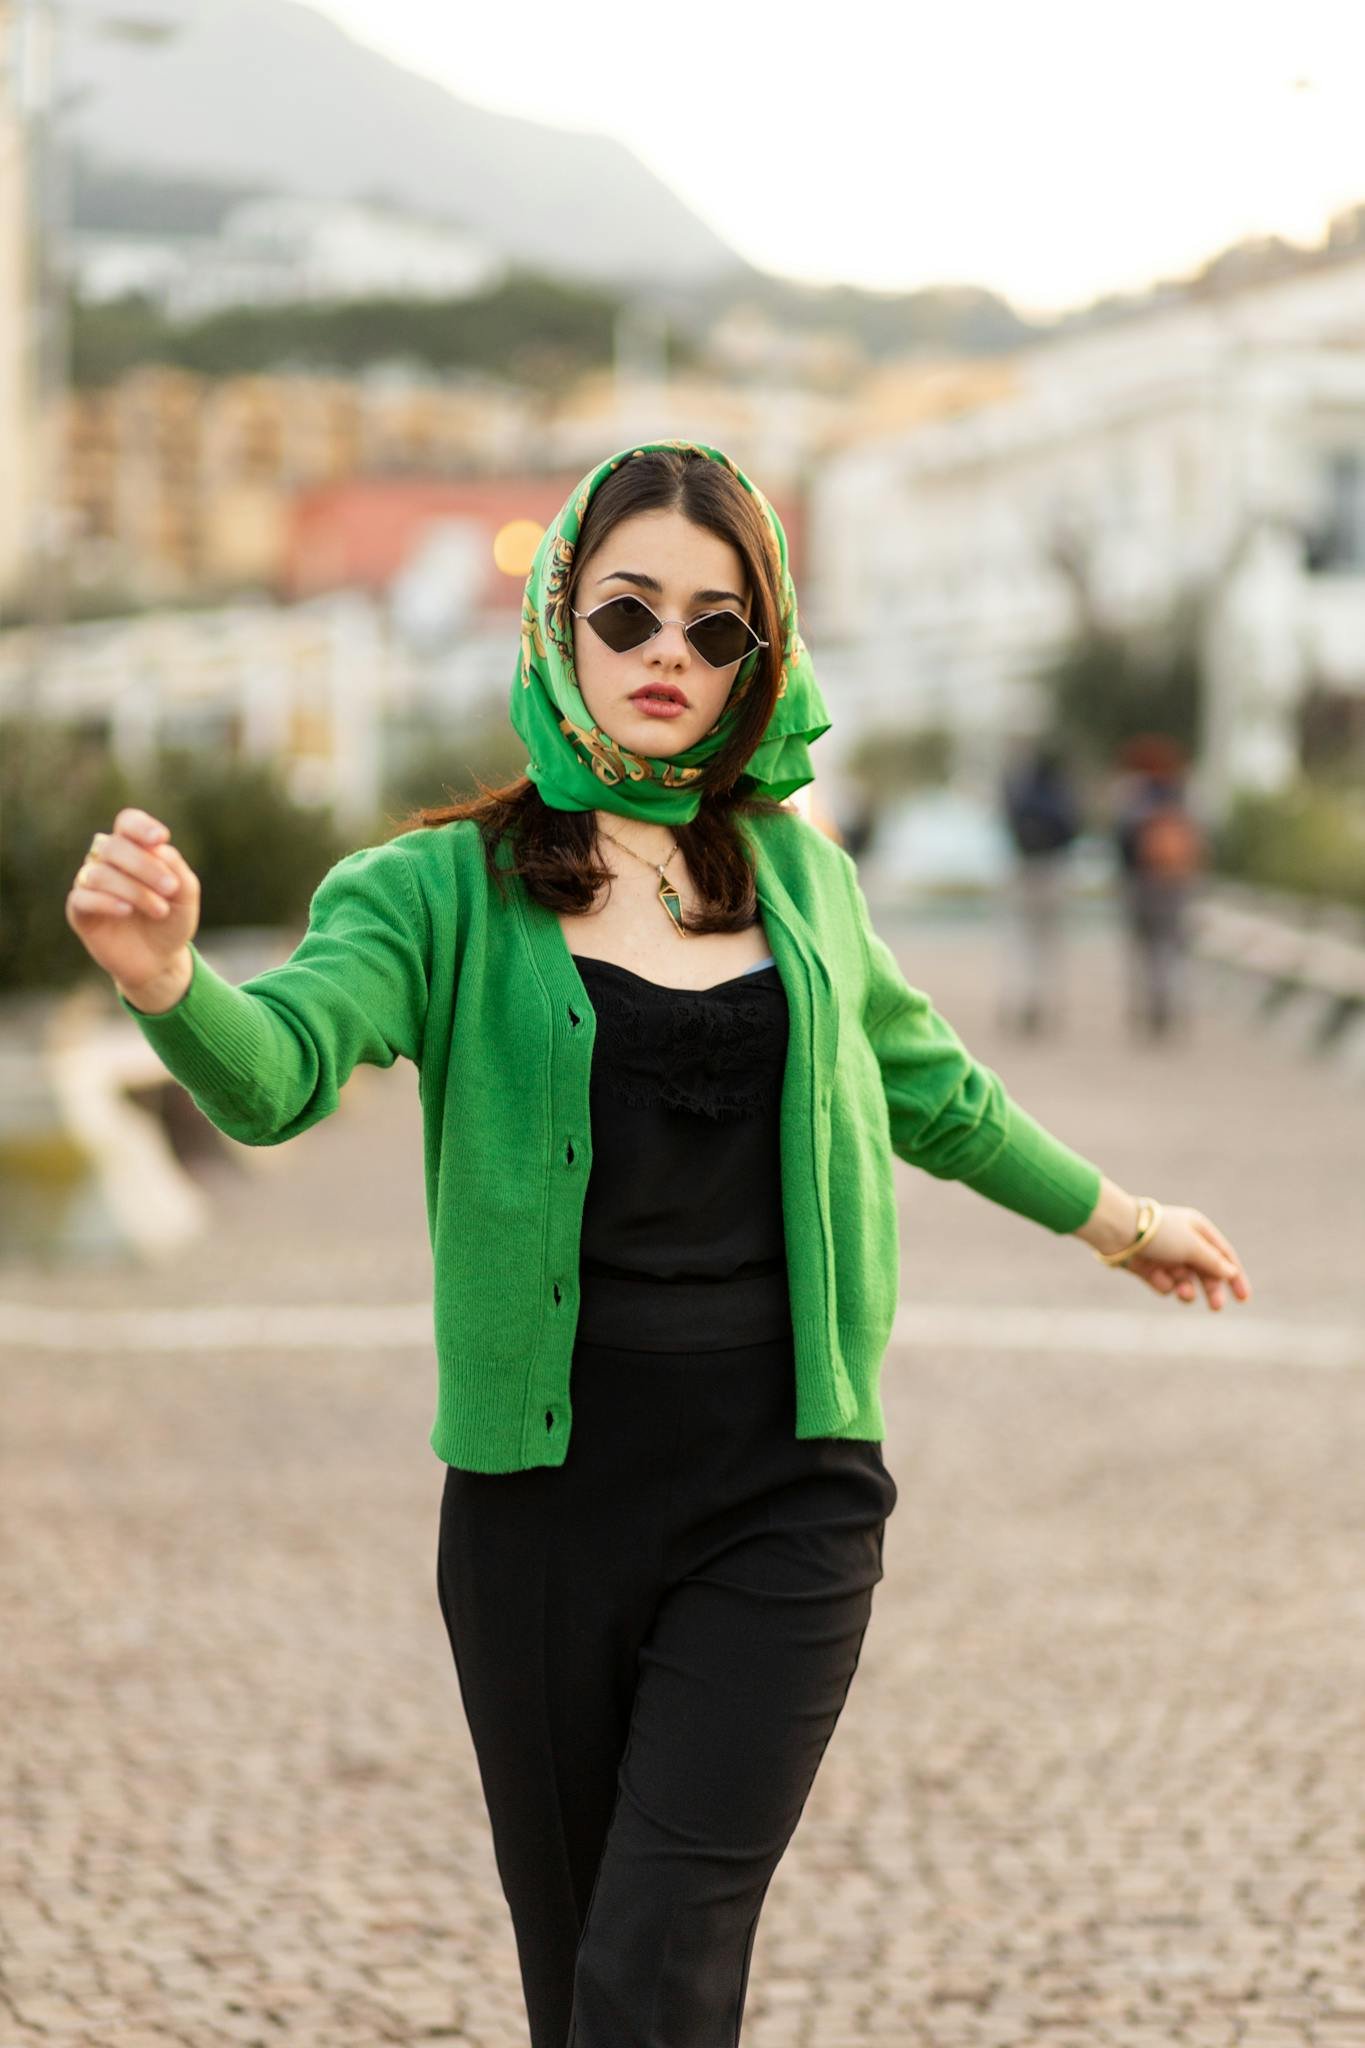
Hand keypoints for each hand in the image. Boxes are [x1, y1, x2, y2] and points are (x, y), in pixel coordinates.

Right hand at [65, 807, 200, 995]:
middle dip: (145, 865)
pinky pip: (83, 897)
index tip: (161, 839)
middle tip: (171, 889)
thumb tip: (157, 848)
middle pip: (113, 846)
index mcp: (133, 849)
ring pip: (100, 873)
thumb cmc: (171, 920)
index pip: (127, 823)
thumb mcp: (185, 895)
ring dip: (134, 890)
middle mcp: (107, 861)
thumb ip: (175, 868)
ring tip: (160, 910)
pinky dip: (106, 901)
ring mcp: (90, 884)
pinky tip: (126, 910)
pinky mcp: (79, 911)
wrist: (159, 960)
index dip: (140, 826)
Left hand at [1117, 1204, 1250, 1311]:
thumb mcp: (1193, 1246)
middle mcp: (1183, 1243)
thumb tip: (1230, 1272)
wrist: (1118, 1232)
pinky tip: (1154, 1275)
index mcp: (1198, 1230)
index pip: (1223, 1256)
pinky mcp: (1148, 1268)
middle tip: (1216, 1307)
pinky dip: (1163, 1284)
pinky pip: (1163, 1283)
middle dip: (1211, 1290)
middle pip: (1205, 1272)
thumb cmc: (1160, 1234)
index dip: (1235, 1277)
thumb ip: (1213, 1261)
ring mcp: (1165, 1256)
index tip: (1244, 1299)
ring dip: (1187, 1289)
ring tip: (1183, 1292)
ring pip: (1184, 1281)